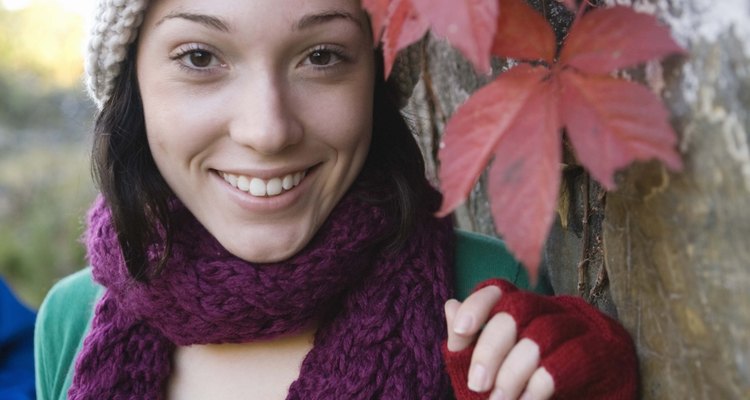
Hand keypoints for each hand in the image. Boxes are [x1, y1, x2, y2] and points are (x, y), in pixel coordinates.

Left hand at [442, 279, 637, 399]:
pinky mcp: (606, 353)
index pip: (500, 290)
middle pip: (518, 310)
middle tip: (477, 383)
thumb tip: (450, 305)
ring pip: (542, 334)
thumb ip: (470, 348)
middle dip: (490, 348)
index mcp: (528, 313)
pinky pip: (572, 357)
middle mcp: (555, 312)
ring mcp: (584, 329)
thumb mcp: (491, 380)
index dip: (478, 305)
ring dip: (514, 372)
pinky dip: (542, 382)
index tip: (460, 331)